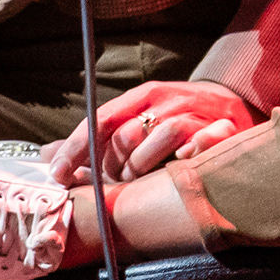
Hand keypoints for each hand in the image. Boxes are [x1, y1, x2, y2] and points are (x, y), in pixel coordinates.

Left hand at [47, 80, 261, 184]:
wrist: (232, 101)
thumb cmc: (175, 117)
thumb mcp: (136, 119)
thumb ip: (96, 139)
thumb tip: (47, 155)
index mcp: (143, 97)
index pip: (101, 118)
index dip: (76, 147)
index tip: (58, 173)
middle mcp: (167, 100)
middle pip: (128, 132)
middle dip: (114, 166)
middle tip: (114, 182)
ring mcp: (197, 112)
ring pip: (162, 135)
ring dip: (145, 165)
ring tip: (143, 179)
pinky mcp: (225, 127)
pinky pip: (205, 140)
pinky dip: (192, 152)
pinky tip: (183, 162)